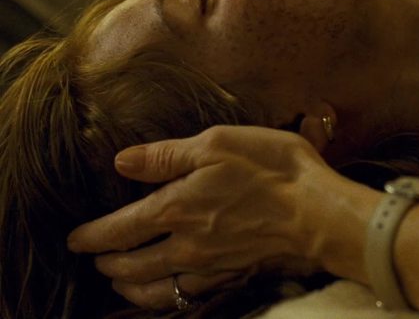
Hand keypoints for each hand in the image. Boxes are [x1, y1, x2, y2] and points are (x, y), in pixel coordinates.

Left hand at [67, 125, 350, 309]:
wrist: (318, 212)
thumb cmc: (273, 169)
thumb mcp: (218, 143)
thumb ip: (166, 156)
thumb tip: (122, 162)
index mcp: (174, 208)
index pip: (119, 229)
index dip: (92, 236)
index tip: (75, 239)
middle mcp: (184, 245)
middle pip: (130, 264)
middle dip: (106, 262)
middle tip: (94, 258)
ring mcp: (208, 266)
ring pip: (154, 288)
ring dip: (129, 286)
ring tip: (118, 281)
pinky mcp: (232, 276)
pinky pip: (185, 298)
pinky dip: (164, 300)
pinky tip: (166, 293)